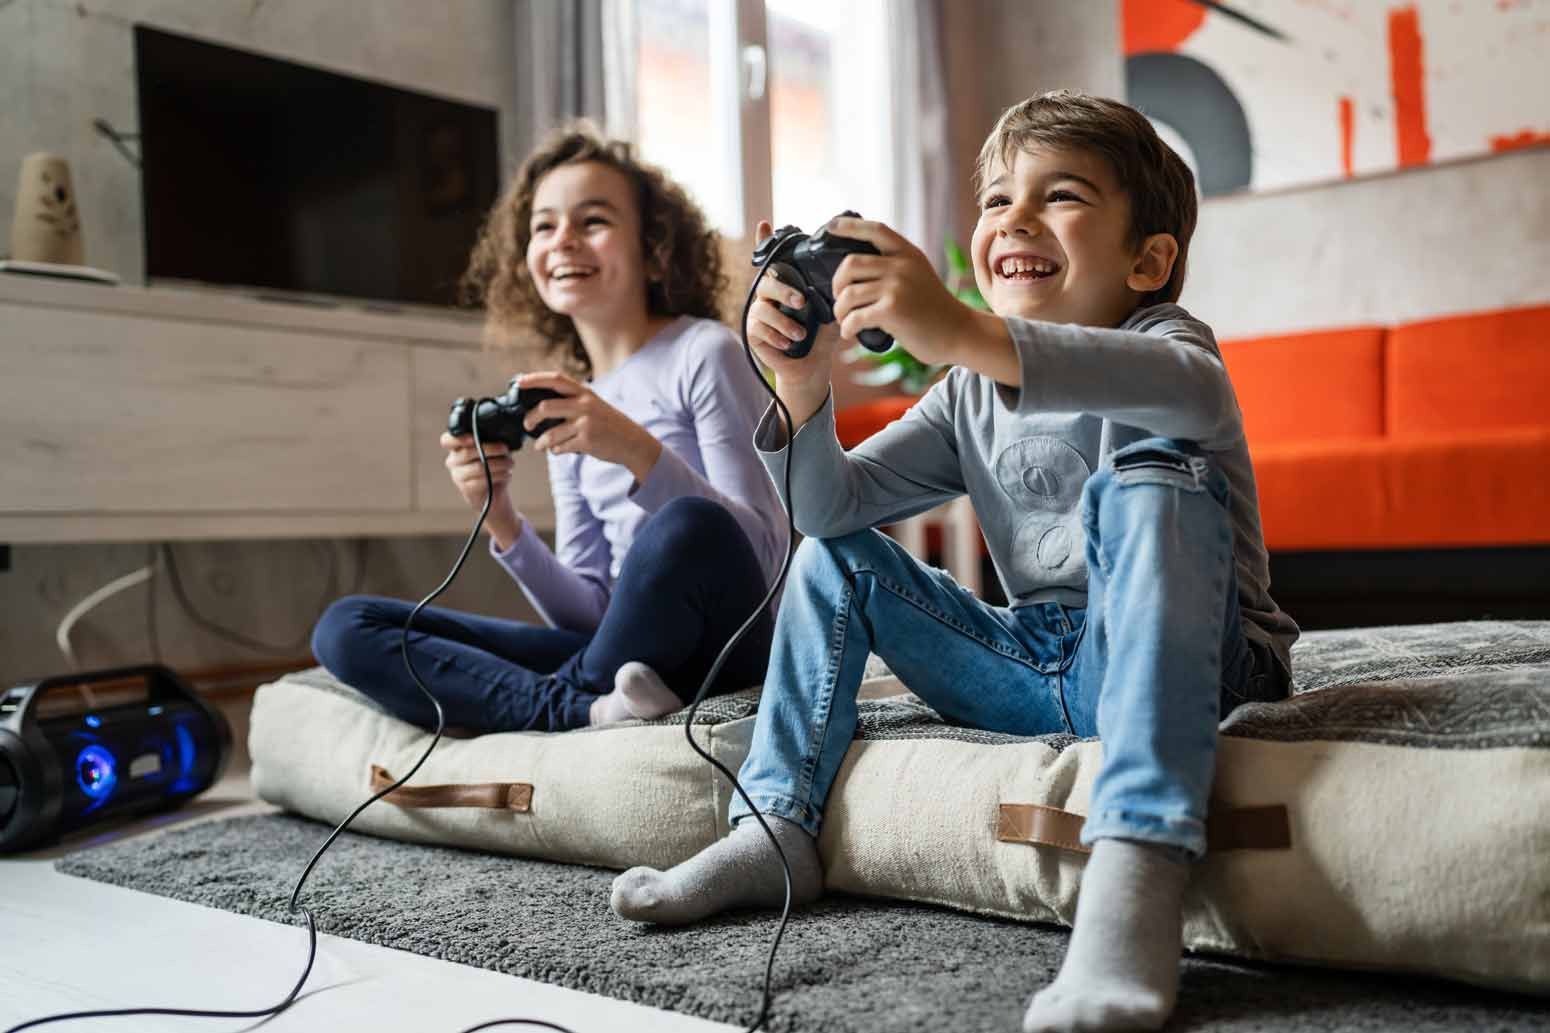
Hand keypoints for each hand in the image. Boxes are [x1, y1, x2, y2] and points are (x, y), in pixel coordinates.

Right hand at [441, 431, 521, 547]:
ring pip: (478, 467)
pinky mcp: (466, 488)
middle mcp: (453, 461)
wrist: (494, 492)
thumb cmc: (493, 465)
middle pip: (467, 452)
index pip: (447, 441)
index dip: (458, 438)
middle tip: (505, 450)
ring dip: (499, 464)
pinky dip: (499, 475)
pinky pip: (483, 480)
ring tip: (510, 463)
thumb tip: (500, 434)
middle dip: (491, 449)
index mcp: (456, 448)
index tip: (473, 437)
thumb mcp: (492, 450)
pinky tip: (507, 474)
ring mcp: (458, 476)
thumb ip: (490, 440)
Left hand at [516, 370, 662, 482]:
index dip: (535, 379)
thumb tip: (542, 406)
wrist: (633, 442)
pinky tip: (558, 450)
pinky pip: (561, 447)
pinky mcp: (587, 441)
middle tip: (527, 425)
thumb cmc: (610, 424)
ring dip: (541, 442)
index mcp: (585, 393)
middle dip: (530, 418)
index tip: (519, 383)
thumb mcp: (594, 405)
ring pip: (551, 434)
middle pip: (545, 407)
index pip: (556, 379)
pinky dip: (556, 451)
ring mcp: (586, 424)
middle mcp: (584, 405)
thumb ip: (572, 402)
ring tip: (540, 445)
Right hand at [745, 219, 838, 428]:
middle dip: (783, 290)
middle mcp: (769, 294)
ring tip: (800, 333)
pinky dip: (777, 335)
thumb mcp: (831, 310)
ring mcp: (758, 312)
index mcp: (786, 284)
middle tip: (801, 301)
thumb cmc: (821, 334)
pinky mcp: (753, 333)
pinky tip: (789, 343)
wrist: (813, 366)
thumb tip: (843, 273)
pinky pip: (759, 328)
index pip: (772, 259)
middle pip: (766, 281)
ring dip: (783, 320)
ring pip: (762, 308)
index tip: (764, 224)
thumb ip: (830, 292)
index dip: (764, 241)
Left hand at [827, 216, 979, 367]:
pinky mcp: (892, 310)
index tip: (830, 227)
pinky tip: (849, 333)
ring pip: (848, 294)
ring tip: (844, 321)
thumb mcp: (920, 275)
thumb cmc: (934, 310)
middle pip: (850, 264)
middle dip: (837, 284)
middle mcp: (902, 265)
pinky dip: (847, 327)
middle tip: (839, 300)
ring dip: (840, 311)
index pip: (875, 230)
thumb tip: (857, 268)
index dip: (850, 226)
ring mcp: (897, 286)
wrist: (959, 334)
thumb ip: (896, 267)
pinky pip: (855, 316)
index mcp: (908, 254)